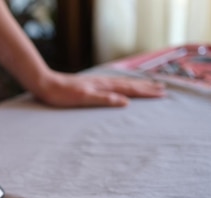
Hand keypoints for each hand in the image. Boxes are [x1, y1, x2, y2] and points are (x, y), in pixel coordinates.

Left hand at [30, 72, 164, 106]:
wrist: (46, 84)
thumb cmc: (62, 94)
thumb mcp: (83, 98)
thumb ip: (104, 99)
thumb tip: (126, 102)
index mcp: (104, 86)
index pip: (130, 89)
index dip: (147, 92)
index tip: (162, 94)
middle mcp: (103, 82)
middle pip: (130, 84)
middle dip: (147, 87)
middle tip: (164, 88)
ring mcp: (97, 82)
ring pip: (123, 83)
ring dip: (138, 84)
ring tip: (150, 84)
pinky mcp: (91, 84)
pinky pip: (114, 84)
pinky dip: (124, 84)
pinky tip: (123, 86)